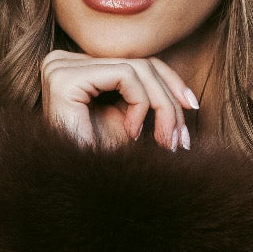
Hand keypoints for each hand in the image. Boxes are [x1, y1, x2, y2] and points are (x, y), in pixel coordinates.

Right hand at [39, 50, 197, 150]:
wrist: (75, 190)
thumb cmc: (100, 162)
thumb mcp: (128, 123)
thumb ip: (147, 98)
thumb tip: (187, 96)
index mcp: (75, 68)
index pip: (134, 62)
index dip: (169, 82)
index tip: (192, 108)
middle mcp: (62, 62)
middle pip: (139, 63)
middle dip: (169, 100)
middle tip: (182, 137)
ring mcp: (60, 67)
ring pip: (137, 68)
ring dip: (161, 106)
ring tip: (164, 140)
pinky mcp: (65, 78)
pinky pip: (125, 75)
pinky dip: (140, 104)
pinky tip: (132, 133)